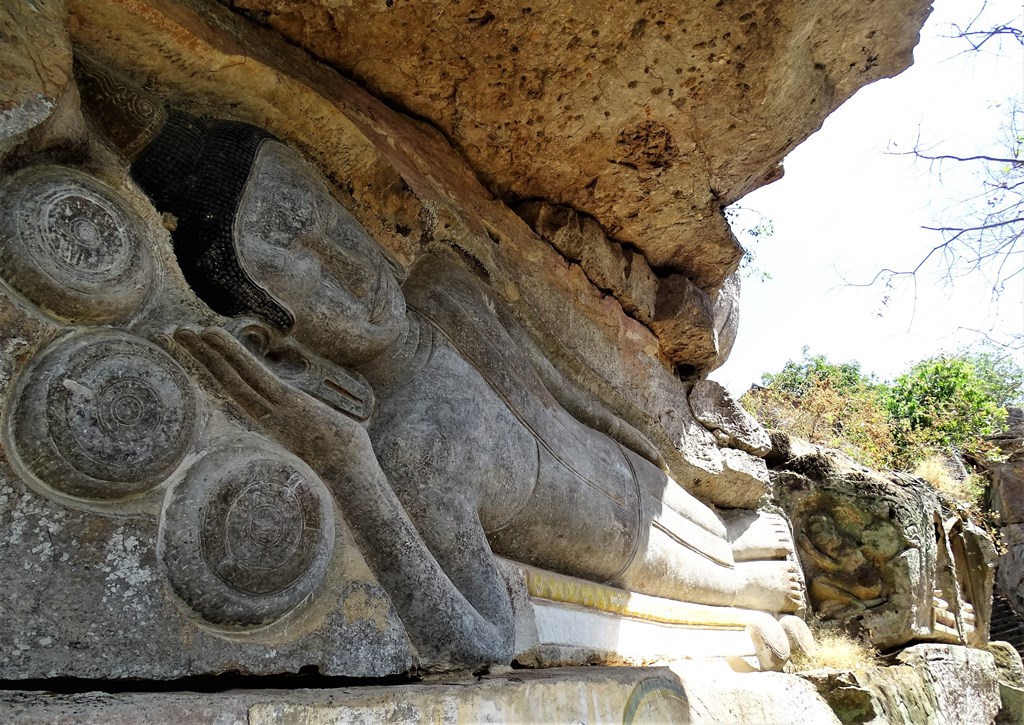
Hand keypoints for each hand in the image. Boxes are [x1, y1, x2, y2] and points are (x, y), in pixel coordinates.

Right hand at [172, 326, 364, 457]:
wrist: (352, 471)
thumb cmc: (346, 455)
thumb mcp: (325, 430)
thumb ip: (316, 420)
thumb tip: (326, 416)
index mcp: (274, 418)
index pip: (241, 390)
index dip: (219, 371)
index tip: (200, 354)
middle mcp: (266, 414)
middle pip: (228, 381)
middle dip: (202, 357)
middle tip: (176, 335)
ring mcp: (272, 409)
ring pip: (233, 376)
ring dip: (207, 352)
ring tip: (184, 332)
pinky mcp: (284, 404)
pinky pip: (252, 376)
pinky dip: (231, 355)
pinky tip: (213, 338)